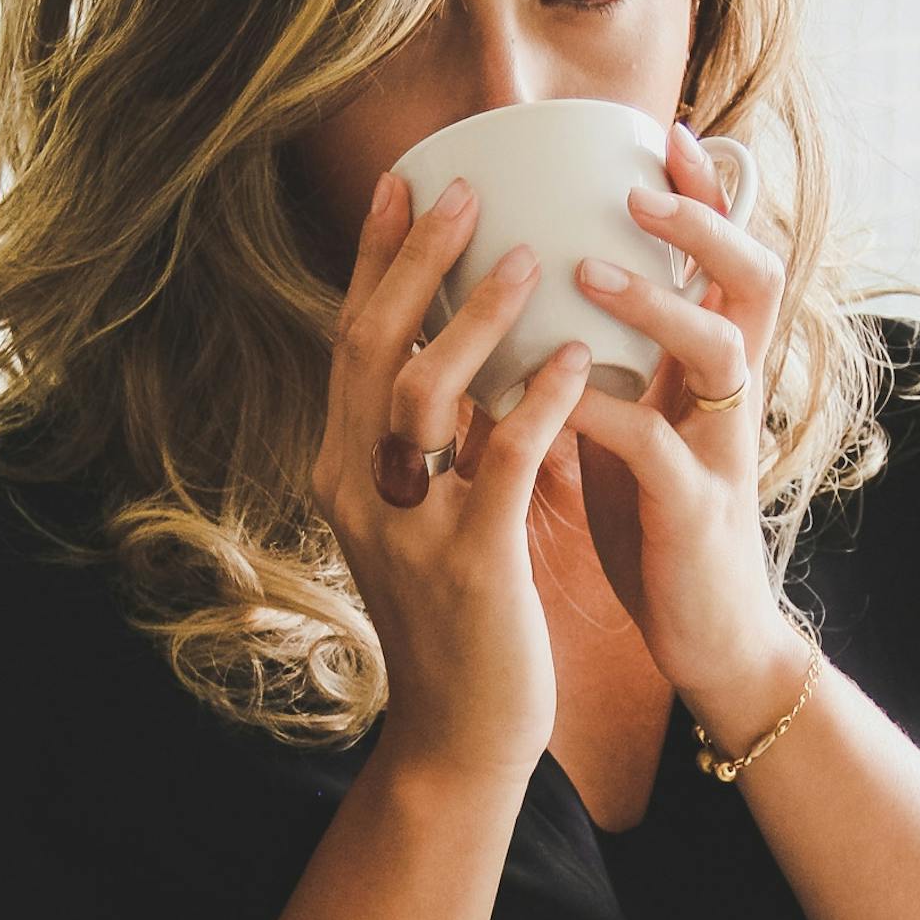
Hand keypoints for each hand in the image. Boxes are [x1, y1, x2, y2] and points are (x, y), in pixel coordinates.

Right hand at [310, 172, 592, 794]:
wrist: (461, 738)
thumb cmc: (463, 625)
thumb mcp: (435, 519)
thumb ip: (442, 446)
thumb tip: (471, 359)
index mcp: (346, 471)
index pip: (351, 343)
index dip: (375, 259)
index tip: (408, 181)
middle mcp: (359, 489)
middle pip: (370, 348)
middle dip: (413, 260)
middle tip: (463, 188)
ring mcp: (406, 528)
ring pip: (424, 394)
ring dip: (475, 317)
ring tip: (529, 256)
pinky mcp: (466, 564)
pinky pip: (499, 463)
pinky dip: (534, 401)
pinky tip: (573, 358)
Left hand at [562, 119, 789, 693]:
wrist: (705, 642)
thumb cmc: (658, 531)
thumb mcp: (639, 428)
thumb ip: (614, 365)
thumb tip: (544, 295)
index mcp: (712, 373)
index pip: (729, 259)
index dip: (709, 195)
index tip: (665, 134)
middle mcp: (731, 398)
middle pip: (754, 278)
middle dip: (704, 223)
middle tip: (642, 185)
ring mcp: (721, 452)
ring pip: (718, 349)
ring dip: (658, 303)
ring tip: (590, 269)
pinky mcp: (694, 512)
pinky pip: (659, 446)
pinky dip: (604, 412)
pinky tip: (552, 395)